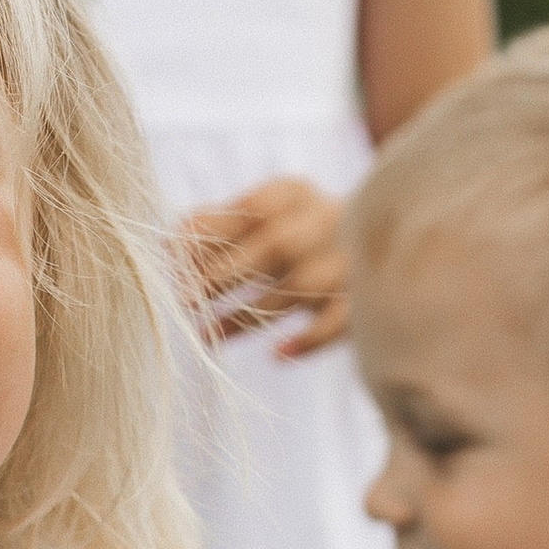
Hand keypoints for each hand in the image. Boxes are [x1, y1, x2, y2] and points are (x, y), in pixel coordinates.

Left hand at [181, 176, 348, 354]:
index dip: (211, 233)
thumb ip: (219, 224)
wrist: (380, 239)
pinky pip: (340, 322)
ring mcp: (351, 262)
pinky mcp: (365, 300)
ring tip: (207, 334)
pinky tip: (278, 354)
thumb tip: (168, 244)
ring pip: (300, 289)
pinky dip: (310, 339)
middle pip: (277, 247)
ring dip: (249, 314)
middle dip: (224, 275)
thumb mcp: (266, 213)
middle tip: (184, 299)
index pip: (254, 208)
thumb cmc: (301, 228)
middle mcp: (328, 222)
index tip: (172, 257)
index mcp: (297, 194)